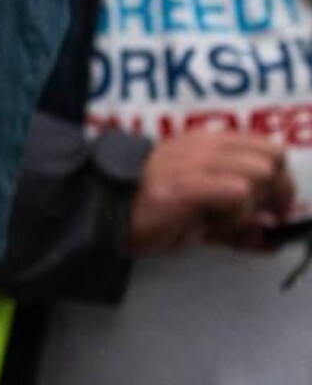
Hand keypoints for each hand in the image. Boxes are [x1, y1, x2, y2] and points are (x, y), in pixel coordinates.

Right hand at [126, 130, 294, 254]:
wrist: (104, 209)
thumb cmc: (150, 210)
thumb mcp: (198, 211)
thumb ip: (236, 223)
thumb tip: (271, 240)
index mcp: (204, 143)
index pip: (266, 146)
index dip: (280, 179)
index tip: (275, 208)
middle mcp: (201, 146)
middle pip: (270, 158)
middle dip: (276, 192)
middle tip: (263, 218)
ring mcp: (192, 162)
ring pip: (258, 172)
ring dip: (255, 203)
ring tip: (231, 220)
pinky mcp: (185, 185)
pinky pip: (238, 191)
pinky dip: (239, 212)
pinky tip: (218, 222)